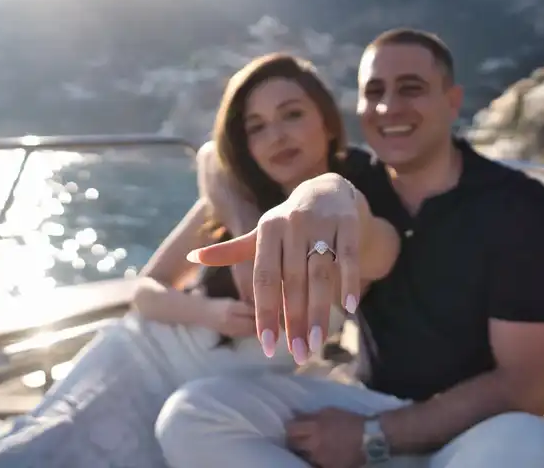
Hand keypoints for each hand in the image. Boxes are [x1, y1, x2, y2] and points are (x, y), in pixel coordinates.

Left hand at [187, 173, 361, 364]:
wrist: (327, 188)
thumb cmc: (289, 221)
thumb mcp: (263, 233)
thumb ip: (234, 250)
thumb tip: (193, 256)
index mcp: (268, 229)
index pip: (264, 278)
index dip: (264, 312)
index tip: (266, 346)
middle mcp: (293, 224)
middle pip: (293, 282)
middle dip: (295, 321)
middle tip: (298, 355)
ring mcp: (322, 223)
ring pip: (321, 274)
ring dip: (320, 311)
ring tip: (317, 343)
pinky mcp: (348, 223)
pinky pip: (349, 256)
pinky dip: (350, 281)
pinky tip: (350, 309)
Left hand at [286, 408, 365, 467]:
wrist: (369, 439)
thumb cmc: (349, 421)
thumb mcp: (330, 411)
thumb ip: (311, 415)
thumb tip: (296, 416)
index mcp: (315, 427)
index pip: (291, 429)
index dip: (290, 427)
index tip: (293, 426)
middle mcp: (314, 444)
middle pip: (293, 444)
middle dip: (294, 440)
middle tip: (299, 437)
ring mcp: (320, 458)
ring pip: (303, 455)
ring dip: (305, 450)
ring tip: (313, 446)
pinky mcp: (327, 467)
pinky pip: (315, 463)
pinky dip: (316, 459)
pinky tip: (323, 454)